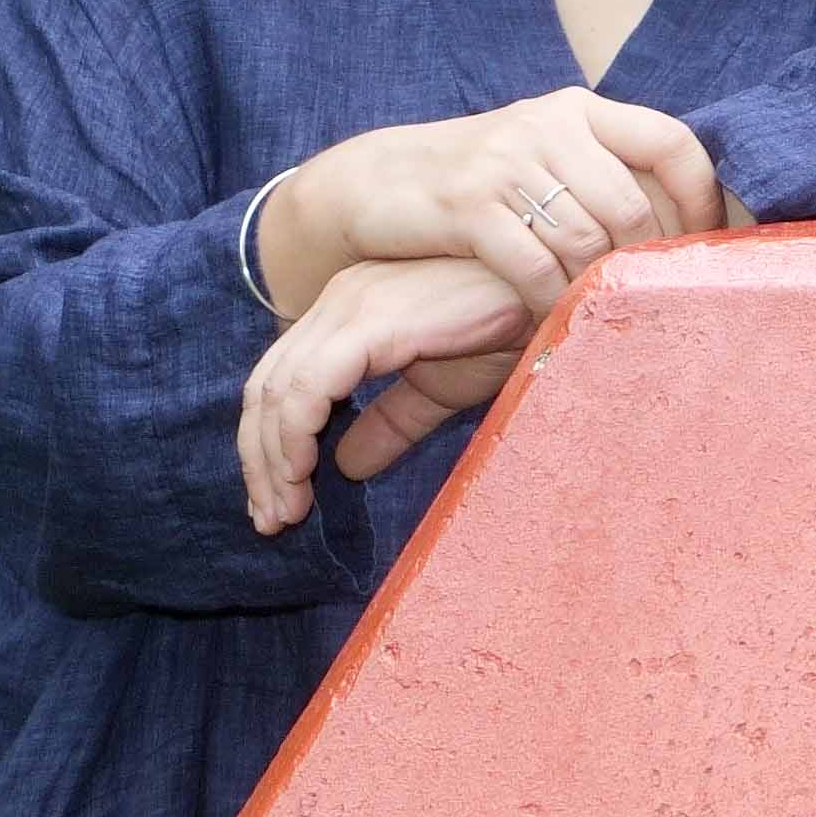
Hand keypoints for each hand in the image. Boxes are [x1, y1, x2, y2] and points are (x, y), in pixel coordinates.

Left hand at [240, 255, 535, 534]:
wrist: (555, 296)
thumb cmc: (509, 329)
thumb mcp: (439, 389)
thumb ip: (391, 423)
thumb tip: (347, 466)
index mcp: (349, 314)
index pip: (280, 383)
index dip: (268, 446)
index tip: (280, 502)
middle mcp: (338, 302)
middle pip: (265, 388)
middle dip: (260, 460)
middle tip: (271, 520)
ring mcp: (351, 306)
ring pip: (280, 390)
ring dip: (274, 458)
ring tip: (286, 510)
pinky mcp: (372, 321)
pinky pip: (311, 384)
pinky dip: (296, 432)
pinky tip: (305, 472)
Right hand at [257, 88, 722, 322]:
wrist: (374, 183)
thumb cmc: (477, 182)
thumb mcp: (543, 156)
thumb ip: (602, 173)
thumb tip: (685, 223)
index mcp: (580, 110)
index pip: (673, 143)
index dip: (701, 198)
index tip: (706, 247)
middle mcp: (549, 126)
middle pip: (632, 205)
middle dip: (644, 263)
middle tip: (648, 302)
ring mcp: (506, 162)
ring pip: (586, 239)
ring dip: (597, 289)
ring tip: (602, 318)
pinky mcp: (467, 204)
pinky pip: (534, 265)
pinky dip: (551, 301)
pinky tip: (553, 320)